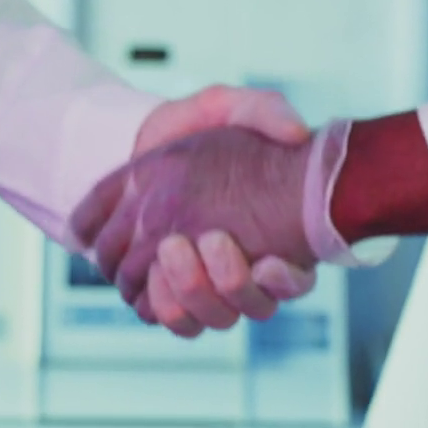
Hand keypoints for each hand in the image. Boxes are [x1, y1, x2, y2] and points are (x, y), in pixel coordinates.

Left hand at [76, 121, 318, 332]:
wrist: (132, 145)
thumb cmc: (192, 130)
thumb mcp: (227, 108)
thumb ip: (264, 111)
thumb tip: (295, 132)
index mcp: (274, 236)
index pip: (295, 280)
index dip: (286, 281)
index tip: (269, 261)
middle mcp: (244, 272)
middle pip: (250, 307)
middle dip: (229, 281)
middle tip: (210, 239)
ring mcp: (202, 287)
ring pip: (207, 318)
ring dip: (190, 293)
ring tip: (169, 251)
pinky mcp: (160, 293)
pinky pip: (162, 319)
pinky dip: (155, 303)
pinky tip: (147, 273)